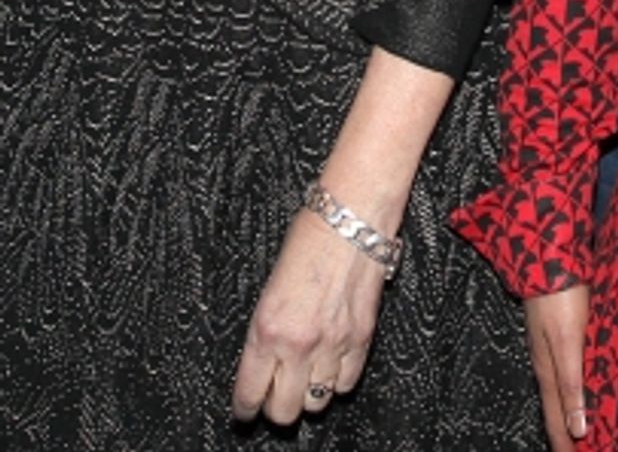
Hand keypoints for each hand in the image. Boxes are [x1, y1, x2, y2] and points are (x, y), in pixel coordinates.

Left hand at [232, 207, 387, 426]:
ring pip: (317, 403)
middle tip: (275, 394)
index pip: (250, 392)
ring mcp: (333, 343)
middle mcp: (298, 344)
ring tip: (306, 378)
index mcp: (267, 328)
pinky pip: (347, 382)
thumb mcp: (270, 286)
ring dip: (308, 394)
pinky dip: (338, 380)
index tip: (245, 411)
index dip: (245, 408)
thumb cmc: (309, 236)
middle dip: (276, 407)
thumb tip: (266, 361)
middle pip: (284, 411)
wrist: (352, 215)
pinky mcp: (362, 337)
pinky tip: (332, 365)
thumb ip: (268, 329)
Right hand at [525, 285, 590, 448]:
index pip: (557, 420)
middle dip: (566, 433)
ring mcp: (549, 347)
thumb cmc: (560, 300)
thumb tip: (577, 430)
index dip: (565, 444)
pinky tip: (584, 385)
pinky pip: (566, 370)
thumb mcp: (568, 344)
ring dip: (570, 411)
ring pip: (561, 390)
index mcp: (548, 372)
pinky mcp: (558, 331)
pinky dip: (574, 387)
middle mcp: (546, 363)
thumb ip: (572, 384)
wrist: (548, 257)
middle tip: (580, 451)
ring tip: (583, 428)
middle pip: (556, 408)